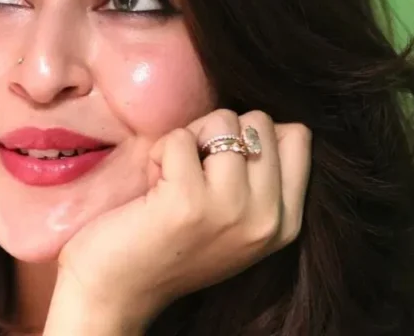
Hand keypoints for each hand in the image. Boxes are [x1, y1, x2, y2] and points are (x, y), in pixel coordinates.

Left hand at [44, 110, 311, 333]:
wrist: (117, 292)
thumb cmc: (168, 245)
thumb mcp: (234, 220)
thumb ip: (257, 179)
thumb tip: (255, 121)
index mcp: (285, 223)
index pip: (296, 137)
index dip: (250, 135)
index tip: (220, 166)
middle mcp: (267, 218)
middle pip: (259, 122)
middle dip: (219, 132)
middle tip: (192, 171)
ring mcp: (231, 209)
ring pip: (223, 121)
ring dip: (188, 140)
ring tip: (171, 179)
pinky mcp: (188, 201)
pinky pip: (179, 137)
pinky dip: (159, 152)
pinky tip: (152, 186)